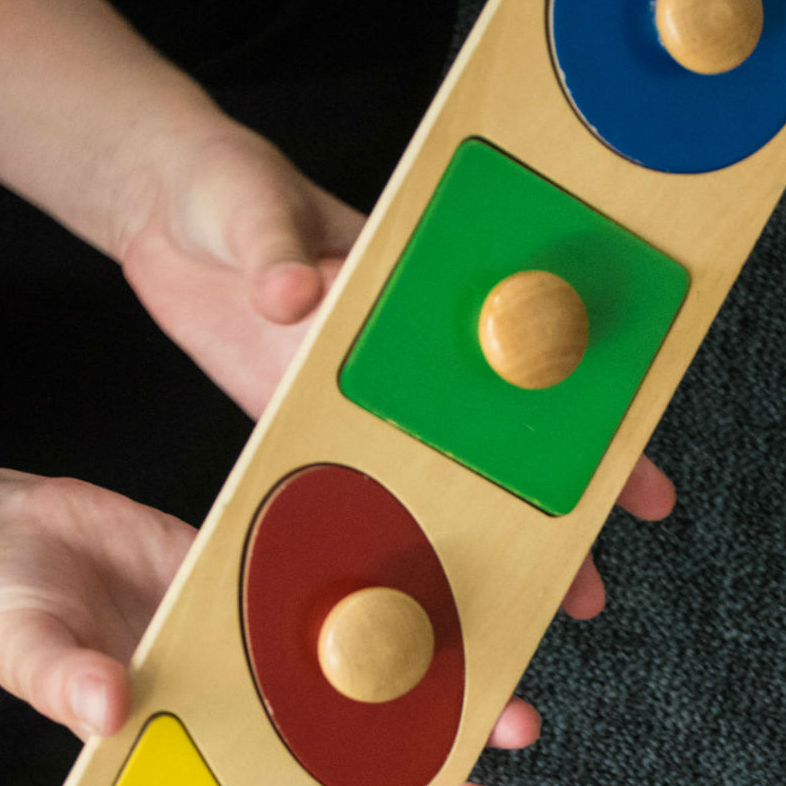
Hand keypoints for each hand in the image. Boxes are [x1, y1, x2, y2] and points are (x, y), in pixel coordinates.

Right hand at [0, 469, 532, 785]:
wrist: (5, 534)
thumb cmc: (3, 611)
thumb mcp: (22, 641)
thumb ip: (59, 674)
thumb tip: (103, 706)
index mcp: (184, 771)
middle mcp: (240, 726)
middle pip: (348, 783)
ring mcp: (261, 660)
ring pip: (368, 702)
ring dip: (440, 715)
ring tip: (510, 720)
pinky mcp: (267, 587)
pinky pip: (342, 602)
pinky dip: (399, 606)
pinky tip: (457, 613)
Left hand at [114, 116, 681, 615]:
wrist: (155, 196)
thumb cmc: (220, 181)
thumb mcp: (249, 203)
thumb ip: (275, 248)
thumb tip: (294, 293)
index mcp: (410, 282)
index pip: (518, 348)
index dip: (581, 411)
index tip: (631, 470)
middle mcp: (392, 344)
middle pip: (487, 430)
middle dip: (544, 505)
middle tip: (586, 581)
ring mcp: (347, 383)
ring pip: (425, 466)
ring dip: (466, 530)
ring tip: (509, 604)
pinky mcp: (293, 407)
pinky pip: (343, 468)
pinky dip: (374, 518)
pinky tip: (399, 571)